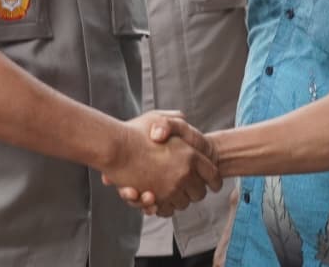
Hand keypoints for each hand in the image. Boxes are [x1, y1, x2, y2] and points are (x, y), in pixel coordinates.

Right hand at [101, 111, 220, 216]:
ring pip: (183, 203)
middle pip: (200, 193)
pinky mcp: (156, 199)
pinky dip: (164, 207)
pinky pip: (167, 210)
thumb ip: (175, 121)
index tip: (212, 184)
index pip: (213, 175)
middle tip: (189, 187)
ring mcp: (170, 188)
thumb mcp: (159, 118)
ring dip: (178, 199)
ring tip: (170, 190)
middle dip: (195, 192)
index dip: (214, 181)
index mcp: (191, 155)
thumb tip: (184, 120)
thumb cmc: (134, 131)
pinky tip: (158, 198)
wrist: (115, 146)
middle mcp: (184, 174)